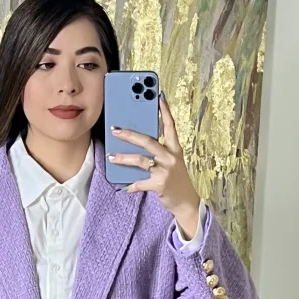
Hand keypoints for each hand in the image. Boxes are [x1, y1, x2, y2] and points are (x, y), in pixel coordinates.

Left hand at [108, 94, 200, 236]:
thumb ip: (159, 153)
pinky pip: (140, 183)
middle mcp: (171, 157)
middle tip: (115, 130)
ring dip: (124, 158)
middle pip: (148, 141)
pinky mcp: (160, 184)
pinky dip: (132, 185)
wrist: (186, 202)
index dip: (165, 111)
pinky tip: (127, 187)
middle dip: (130, 135)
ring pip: (140, 160)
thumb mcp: (172, 162)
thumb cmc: (176, 180)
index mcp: (175, 149)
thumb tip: (137, 145)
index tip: (158, 96)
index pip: (170, 126)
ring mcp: (165, 170)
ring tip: (111, 157)